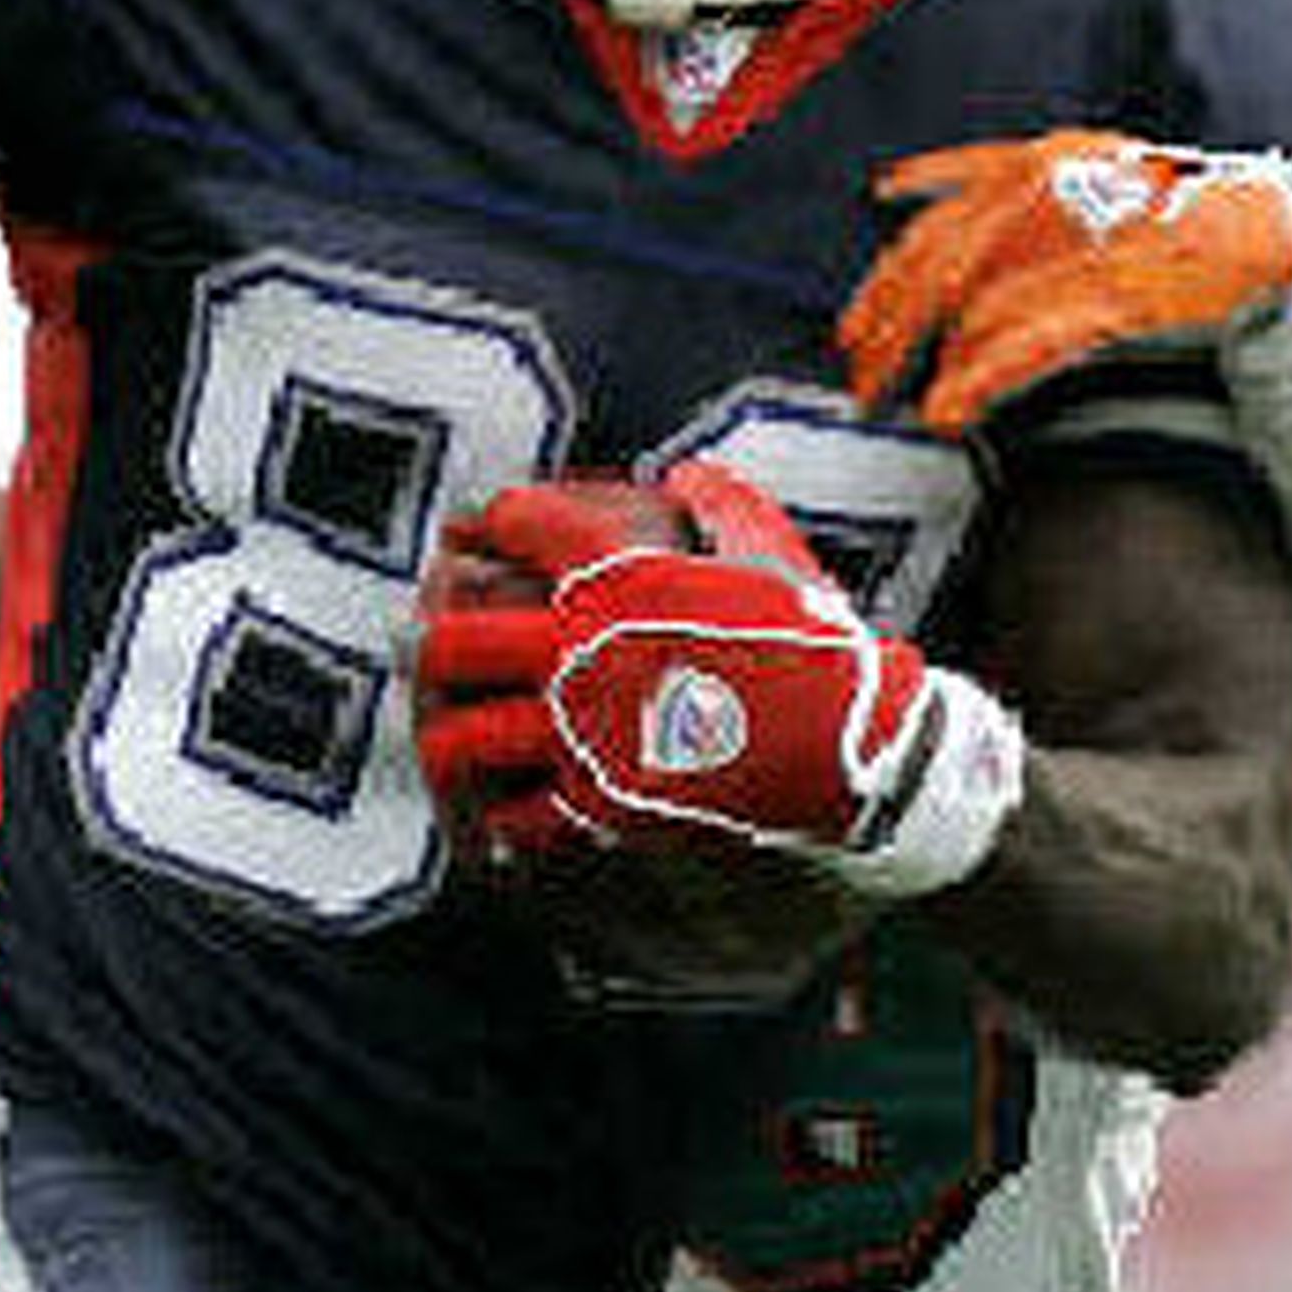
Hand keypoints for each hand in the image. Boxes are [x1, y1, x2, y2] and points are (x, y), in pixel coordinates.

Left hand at [416, 466, 1020, 897]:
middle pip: (451, 643)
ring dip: (450, 734)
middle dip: (436, 640)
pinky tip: (507, 810)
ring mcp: (587, 731)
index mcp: (617, 571)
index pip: (511, 523)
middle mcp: (583, 649)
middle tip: (439, 645)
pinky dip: (506, 815)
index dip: (482, 521)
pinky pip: (519, 815)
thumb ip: (717, 498)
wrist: (856, 739)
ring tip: (451, 736)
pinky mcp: (606, 803)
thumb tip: (683, 476)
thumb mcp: (769, 546)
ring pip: (463, 739)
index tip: (469, 534)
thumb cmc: (814, 633)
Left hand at [839, 131, 1291, 433]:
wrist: (1259, 229)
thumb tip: (901, 198)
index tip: (851, 330)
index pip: (929, 228)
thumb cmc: (1165, 204)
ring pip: (974, 313)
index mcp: (1030, 163)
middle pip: (936, 272)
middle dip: (888, 332)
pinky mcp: (1111, 299)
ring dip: (928, 364)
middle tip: (862, 379)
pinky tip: (950, 407)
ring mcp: (1076, 249)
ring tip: (900, 402)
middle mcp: (1045, 197)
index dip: (881, 286)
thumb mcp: (1071, 164)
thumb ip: (992, 179)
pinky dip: (980, 379)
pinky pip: (1028, 344)